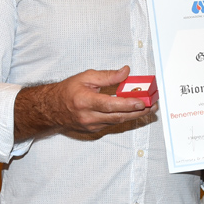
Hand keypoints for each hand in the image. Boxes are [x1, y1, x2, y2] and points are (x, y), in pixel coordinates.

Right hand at [15, 66, 154, 138]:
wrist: (51, 109)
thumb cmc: (68, 91)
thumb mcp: (86, 77)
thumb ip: (107, 76)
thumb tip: (126, 72)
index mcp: (85, 101)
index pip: (110, 104)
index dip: (128, 104)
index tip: (142, 102)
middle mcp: (88, 116)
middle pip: (118, 116)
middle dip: (138, 111)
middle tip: (152, 105)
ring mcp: (91, 125)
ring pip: (117, 121)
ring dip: (134, 115)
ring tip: (149, 107)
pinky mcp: (93, 130)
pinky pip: (112, 123)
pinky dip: (124, 117)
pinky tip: (134, 112)